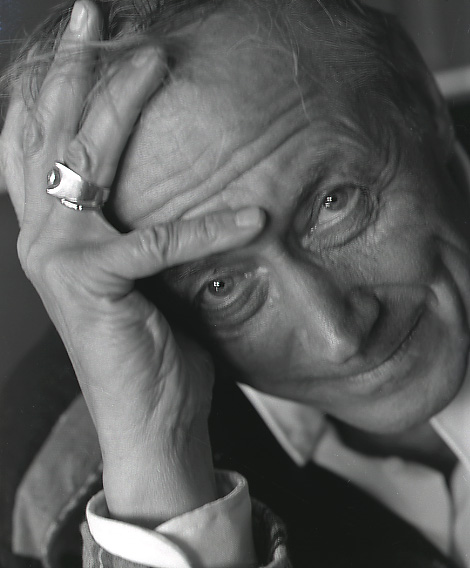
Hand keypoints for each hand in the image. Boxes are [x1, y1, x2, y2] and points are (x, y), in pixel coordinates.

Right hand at [1, 0, 264, 525]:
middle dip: (72, 67)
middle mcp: (39, 237)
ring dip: (121, 104)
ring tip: (156, 58)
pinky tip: (253, 211)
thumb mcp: (135, 272)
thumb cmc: (149, 342)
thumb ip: (126, 225)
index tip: (75, 37)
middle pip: (52, 133)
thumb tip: (153, 183)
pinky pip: (154, 241)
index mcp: (49, 231)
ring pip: (85, 161)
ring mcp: (55, 259)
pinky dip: (207, 226)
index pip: (34, 143)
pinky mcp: (91, 285)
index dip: (47, 88)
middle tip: (92, 9)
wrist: (148, 415)